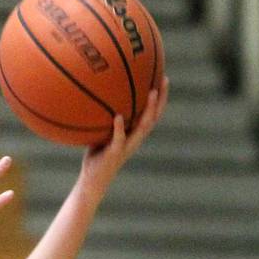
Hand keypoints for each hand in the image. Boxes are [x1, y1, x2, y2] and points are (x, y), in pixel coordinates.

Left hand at [80, 77, 168, 195]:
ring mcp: (126, 147)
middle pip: (154, 117)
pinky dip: (119, 128)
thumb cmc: (97, 155)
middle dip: (161, 99)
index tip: (164, 78)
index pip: (153, 114)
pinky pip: (119, 139)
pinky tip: (118, 117)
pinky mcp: (115, 154)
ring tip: (151, 93)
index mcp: (135, 134)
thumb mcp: (102, 132)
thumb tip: (96, 93)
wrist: (93, 180)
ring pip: (143, 128)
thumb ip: (103, 117)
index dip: (161, 98)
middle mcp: (135, 139)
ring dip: (148, 110)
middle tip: (164, 80)